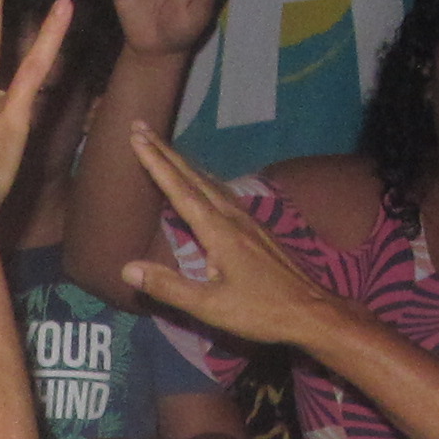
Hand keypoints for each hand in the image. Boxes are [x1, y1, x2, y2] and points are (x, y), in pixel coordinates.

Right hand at [117, 124, 363, 352]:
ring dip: (184, 163)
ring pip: (210, 182)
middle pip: (193, 177)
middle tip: (141, 127)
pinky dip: (203, 179)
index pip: (180, 191)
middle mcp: (233, 217)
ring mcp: (248, 220)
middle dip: (165, 152)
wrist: (311, 310)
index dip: (156, 164)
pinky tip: (203, 181)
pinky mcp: (256, 228)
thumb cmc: (260, 311)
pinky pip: (223, 192)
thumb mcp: (210, 306)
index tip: (137, 137)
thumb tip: (127, 268)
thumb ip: (168, 286)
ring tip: (164, 147)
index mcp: (219, 232)